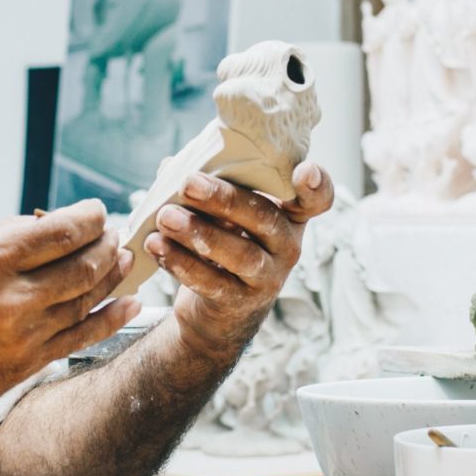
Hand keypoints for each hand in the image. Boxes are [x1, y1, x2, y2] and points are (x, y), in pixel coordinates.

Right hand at [0, 200, 139, 420]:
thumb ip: (3, 239)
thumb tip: (47, 226)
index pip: (61, 231)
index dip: (90, 218)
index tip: (96, 212)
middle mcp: (11, 297)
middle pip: (83, 265)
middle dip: (106, 245)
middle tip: (113, 235)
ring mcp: (23, 335)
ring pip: (87, 299)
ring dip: (113, 276)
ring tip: (124, 259)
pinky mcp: (27, 364)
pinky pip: (82, 337)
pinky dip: (111, 318)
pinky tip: (130, 304)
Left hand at [145, 163, 333, 357]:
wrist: (217, 309)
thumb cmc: (222, 243)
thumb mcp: (222, 213)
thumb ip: (204, 186)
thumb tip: (170, 166)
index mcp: (289, 215)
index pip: (317, 199)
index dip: (317, 185)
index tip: (304, 171)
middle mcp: (287, 245)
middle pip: (264, 218)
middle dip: (224, 199)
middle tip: (188, 183)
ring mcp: (269, 277)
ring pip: (239, 254)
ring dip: (198, 233)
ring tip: (164, 217)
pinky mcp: (242, 303)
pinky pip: (213, 283)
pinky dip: (181, 263)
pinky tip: (157, 246)